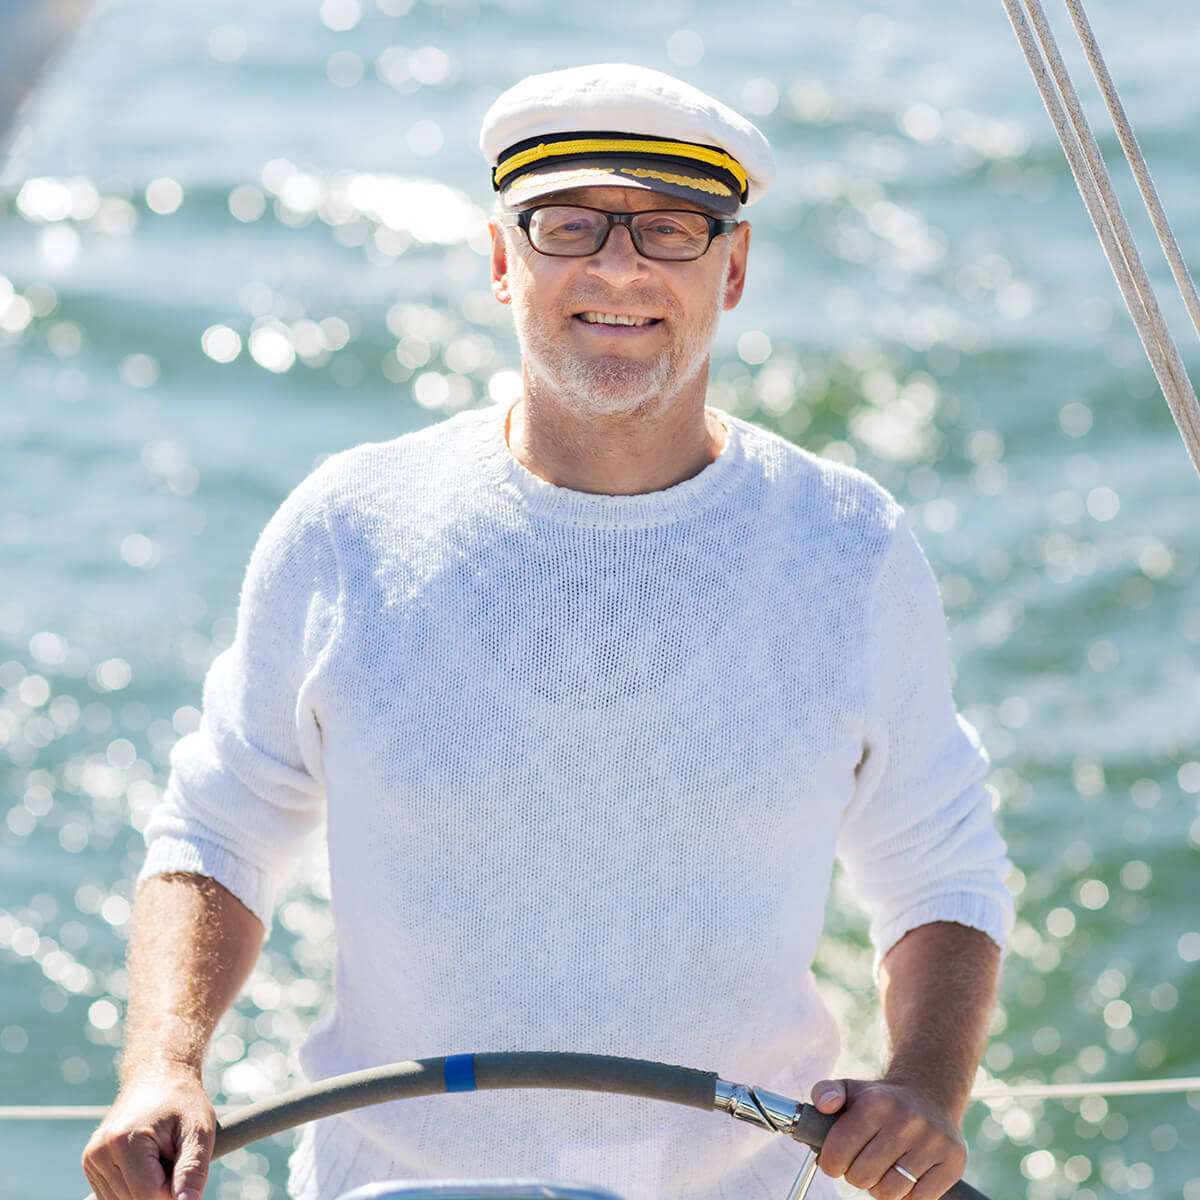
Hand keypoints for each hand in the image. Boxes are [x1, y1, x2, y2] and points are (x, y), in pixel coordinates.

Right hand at [82, 1065, 215, 1199]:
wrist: (158, 1076)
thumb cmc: (182, 1102)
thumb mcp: (198, 1131)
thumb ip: (192, 1170)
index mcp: (124, 1140)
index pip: (149, 1195)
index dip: (174, 1189)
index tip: (183, 1161)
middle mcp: (100, 1152)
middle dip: (161, 1188)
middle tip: (172, 1153)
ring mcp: (91, 1160)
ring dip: (147, 1189)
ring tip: (160, 1154)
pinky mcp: (91, 1165)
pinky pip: (115, 1197)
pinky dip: (135, 1187)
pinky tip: (147, 1161)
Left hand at [808, 1076, 967, 1198]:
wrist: (928, 1094)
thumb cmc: (881, 1100)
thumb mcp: (850, 1088)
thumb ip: (826, 1092)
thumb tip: (824, 1105)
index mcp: (876, 1104)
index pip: (839, 1152)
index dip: (831, 1162)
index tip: (835, 1159)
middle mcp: (906, 1121)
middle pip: (862, 1177)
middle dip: (855, 1175)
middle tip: (861, 1162)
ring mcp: (932, 1143)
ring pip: (890, 1192)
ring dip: (880, 1187)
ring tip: (883, 1168)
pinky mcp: (953, 1162)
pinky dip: (906, 1194)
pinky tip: (904, 1173)